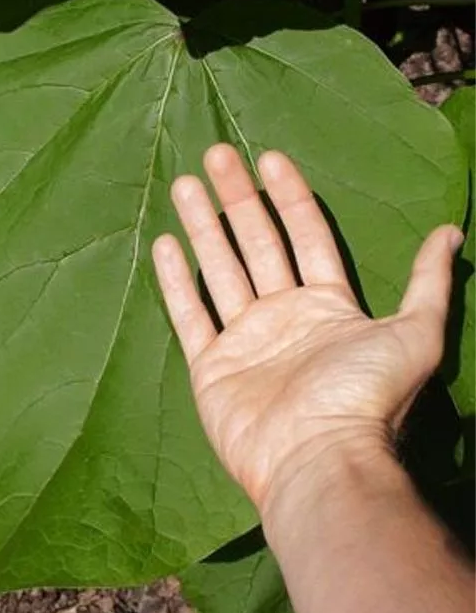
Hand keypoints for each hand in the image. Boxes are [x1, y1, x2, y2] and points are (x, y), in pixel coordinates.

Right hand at [152, 144, 462, 516]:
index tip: (270, 158)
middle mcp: (284, 317)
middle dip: (238, 199)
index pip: (305, 237)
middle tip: (218, 153)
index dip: (289, 197)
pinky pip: (190, 316)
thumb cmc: (366, 396)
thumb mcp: (415, 333)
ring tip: (186, 183)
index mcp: (327, 306)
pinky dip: (176, 283)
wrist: (319, 459)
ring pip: (220, 271)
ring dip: (203, 227)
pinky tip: (165, 245)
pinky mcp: (211, 367)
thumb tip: (451, 232)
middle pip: (257, 245)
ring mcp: (245, 341)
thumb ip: (427, 282)